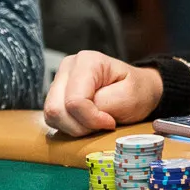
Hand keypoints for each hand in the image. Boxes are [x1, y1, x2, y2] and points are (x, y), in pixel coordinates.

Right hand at [43, 51, 163, 137]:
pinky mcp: (56, 96)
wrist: (138, 91)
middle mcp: (68, 67)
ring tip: (96, 123)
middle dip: (80, 126)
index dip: (92, 119)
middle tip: (102, 124)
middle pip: (56, 109)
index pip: (75, 100)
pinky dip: (70, 127)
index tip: (110, 122)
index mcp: (87, 61)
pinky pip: (53, 120)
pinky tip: (87, 122)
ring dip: (75, 128)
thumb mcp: (130, 96)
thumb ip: (105, 104)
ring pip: (52, 116)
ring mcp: (60, 81)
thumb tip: (84, 114)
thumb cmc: (137, 90)